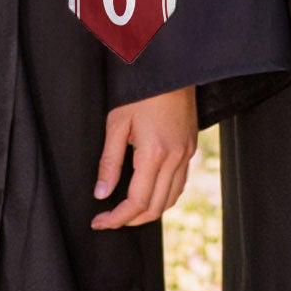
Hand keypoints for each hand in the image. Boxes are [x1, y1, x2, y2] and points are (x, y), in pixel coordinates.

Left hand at [91, 85, 197, 229]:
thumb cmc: (142, 91)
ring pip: (171, 198)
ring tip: (127, 211)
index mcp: (154, 153)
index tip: (99, 221)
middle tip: (109, 219)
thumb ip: (109, 162)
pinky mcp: (191, 147)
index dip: (116, 218)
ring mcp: (186, 153)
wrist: (171, 68)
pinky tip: (149, 192)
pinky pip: (180, 183)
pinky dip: (164, 196)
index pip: (136, 202)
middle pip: (155, 207)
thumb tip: (101, 193)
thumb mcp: (117, 123)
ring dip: (149, 211)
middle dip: (131, 220)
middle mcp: (175, 157)